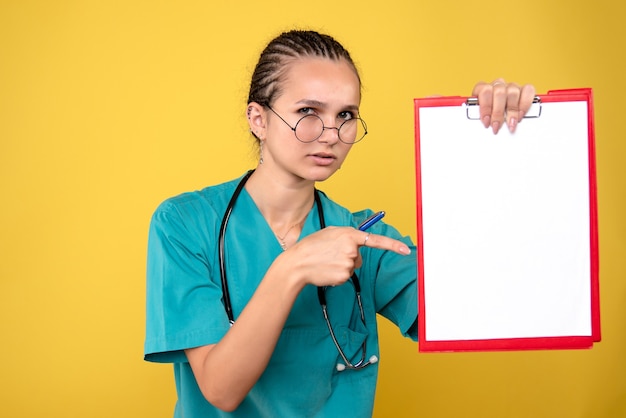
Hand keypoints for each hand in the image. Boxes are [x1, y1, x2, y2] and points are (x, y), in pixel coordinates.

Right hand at [285, 226, 410, 287]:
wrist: (297, 263)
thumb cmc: (311, 247)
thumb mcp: (329, 233)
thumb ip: (346, 235)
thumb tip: (357, 242)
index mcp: (349, 234)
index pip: (376, 240)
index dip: (392, 245)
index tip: (405, 250)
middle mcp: (351, 249)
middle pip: (359, 256)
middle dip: (349, 256)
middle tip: (330, 254)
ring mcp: (348, 263)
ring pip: (352, 267)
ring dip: (342, 265)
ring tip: (326, 261)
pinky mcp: (344, 276)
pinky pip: (346, 276)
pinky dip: (337, 274)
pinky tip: (326, 270)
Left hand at [472, 79, 535, 133]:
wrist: (497, 115)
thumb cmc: (487, 116)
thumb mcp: (479, 116)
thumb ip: (481, 116)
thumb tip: (485, 123)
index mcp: (482, 88)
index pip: (485, 92)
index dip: (486, 108)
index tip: (486, 122)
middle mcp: (498, 84)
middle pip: (499, 93)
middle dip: (498, 113)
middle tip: (497, 126)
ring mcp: (511, 86)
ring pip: (513, 92)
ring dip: (512, 112)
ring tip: (510, 125)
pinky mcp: (524, 89)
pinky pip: (528, 91)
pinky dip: (525, 104)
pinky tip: (521, 115)